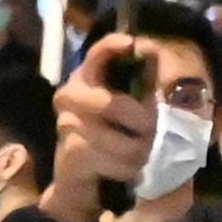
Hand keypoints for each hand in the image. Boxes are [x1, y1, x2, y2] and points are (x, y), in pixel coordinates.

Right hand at [48, 41, 161, 210]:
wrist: (82, 176)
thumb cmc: (113, 133)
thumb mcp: (134, 105)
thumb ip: (143, 80)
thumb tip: (152, 51)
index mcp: (88, 77)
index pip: (96, 55)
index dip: (111, 47)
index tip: (130, 44)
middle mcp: (70, 95)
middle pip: (111, 105)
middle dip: (141, 121)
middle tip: (154, 131)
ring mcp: (66, 123)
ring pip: (115, 138)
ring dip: (138, 150)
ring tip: (143, 154)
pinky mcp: (69, 151)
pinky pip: (109, 159)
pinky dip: (126, 167)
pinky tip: (128, 168)